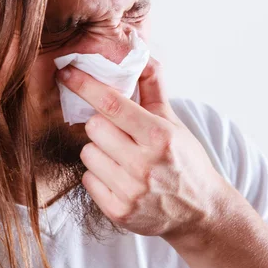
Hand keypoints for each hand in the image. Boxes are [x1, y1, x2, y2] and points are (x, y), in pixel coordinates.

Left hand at [56, 58, 231, 237]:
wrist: (200, 210)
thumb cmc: (185, 161)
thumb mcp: (174, 123)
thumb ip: (154, 89)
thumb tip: (142, 56)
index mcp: (159, 137)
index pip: (112, 104)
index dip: (86, 85)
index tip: (67, 73)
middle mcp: (145, 164)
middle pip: (94, 128)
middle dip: (103, 126)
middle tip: (121, 134)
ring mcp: (131, 190)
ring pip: (87, 154)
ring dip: (100, 152)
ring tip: (122, 159)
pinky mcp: (119, 211)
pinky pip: (88, 180)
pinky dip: (99, 176)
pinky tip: (120, 178)